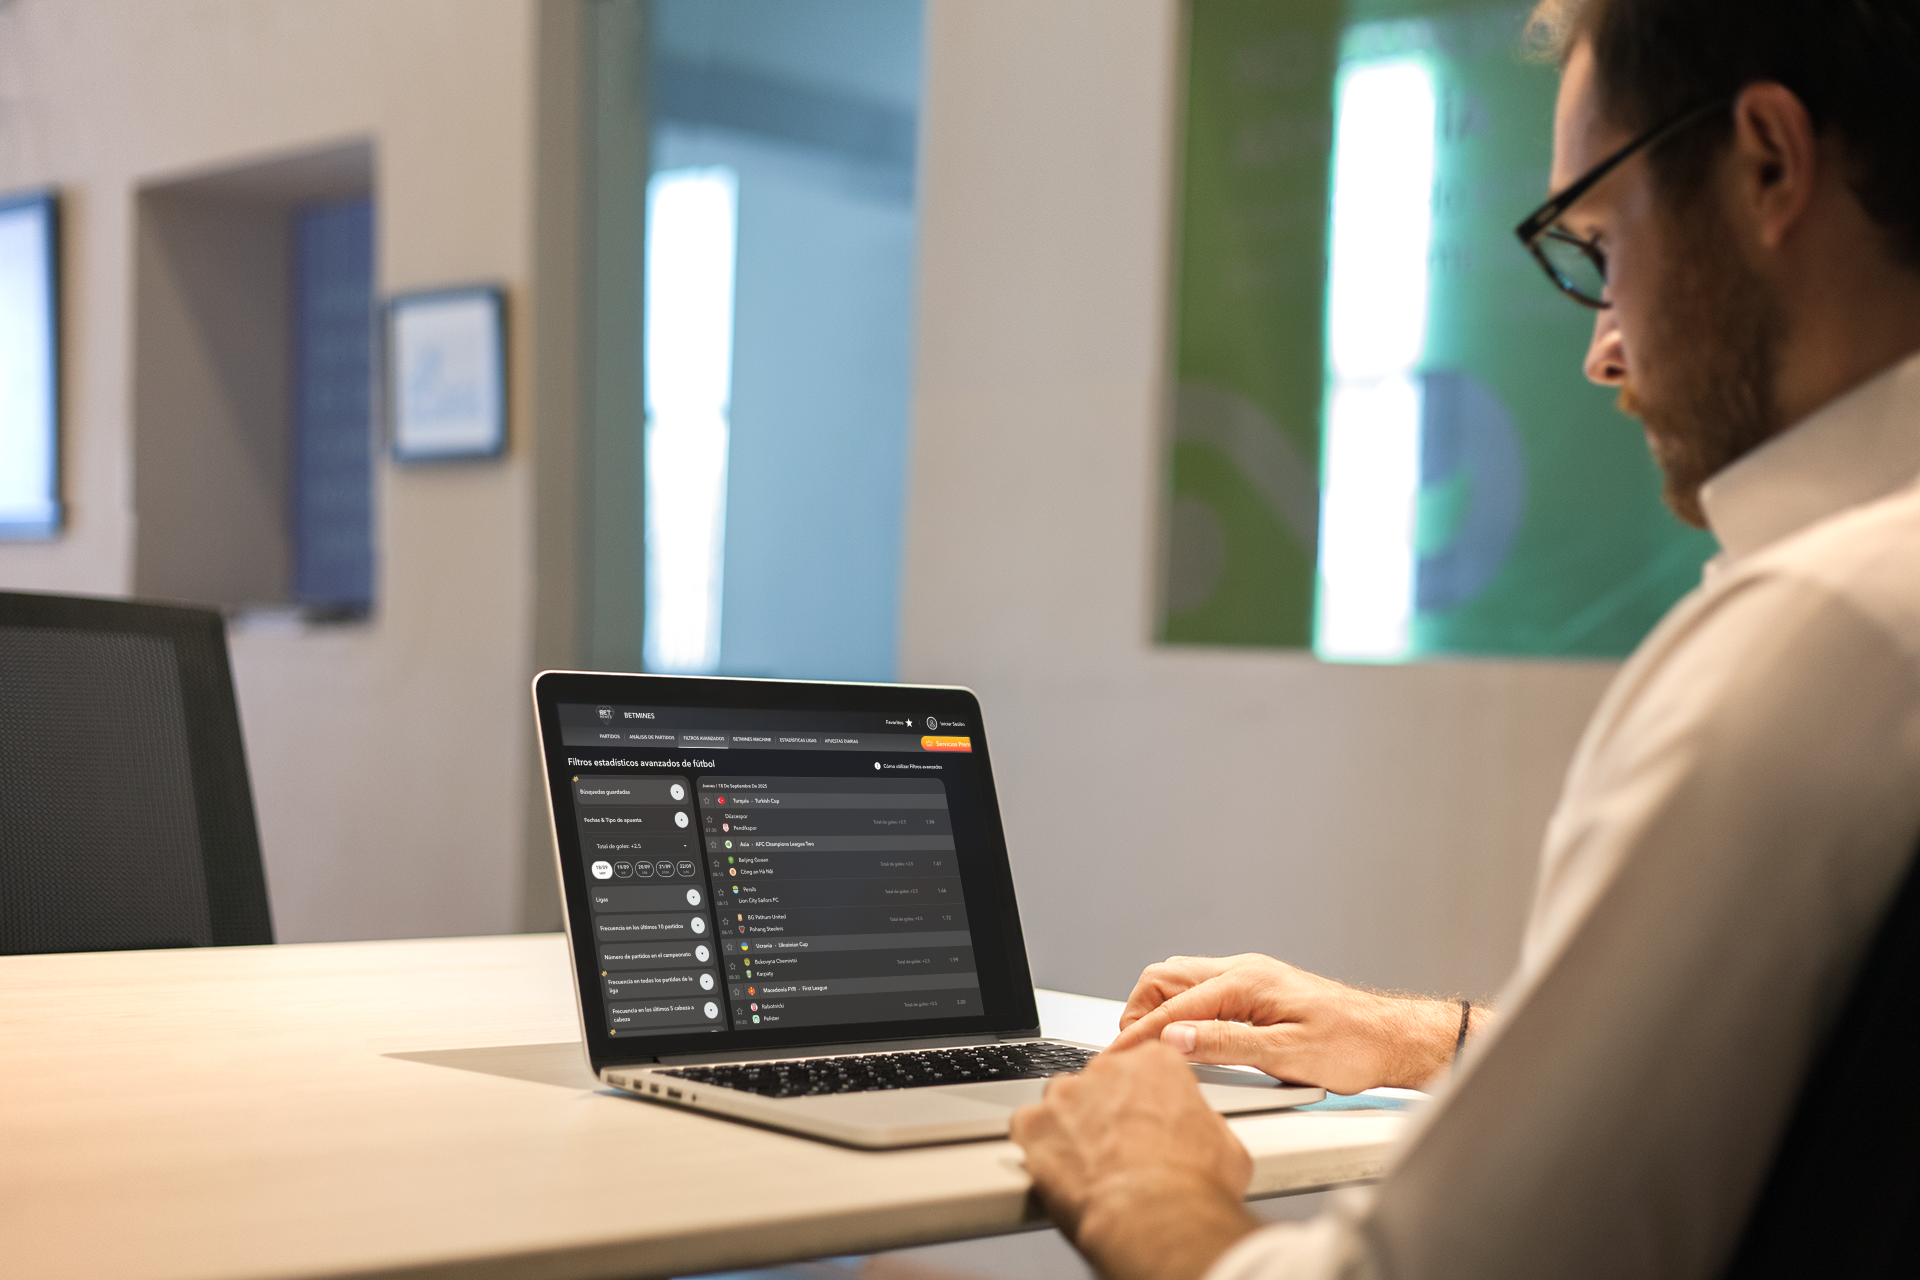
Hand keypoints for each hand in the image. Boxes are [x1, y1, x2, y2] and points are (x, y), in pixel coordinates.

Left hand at [1011, 1043, 1258, 1279]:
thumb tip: (1201, 1134)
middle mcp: (1107, 1070)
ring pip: (1061, 1102)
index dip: (1142, 1098)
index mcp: (1155, 1064)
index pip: (1142, 1066)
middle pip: (1099, 1082)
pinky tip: (1059, 1169)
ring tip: (1089, 1163)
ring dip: (1070, 1126)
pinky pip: (1027, 1126)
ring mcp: (1067, 1094)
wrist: (1156, 1219)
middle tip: (1118, 1147)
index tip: (1144, 1119)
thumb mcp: (1226, 1145)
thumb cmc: (1191, 1185)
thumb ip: (1203, 1124)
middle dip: (1105, 1110)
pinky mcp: (1034, 1124)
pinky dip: (1038, 1146)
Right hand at [1108, 953, 1471, 1093]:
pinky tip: (1184, 1036)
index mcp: (1245, 982)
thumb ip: (1226, 1045)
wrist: (1390, 1039)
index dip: (1137, 1035)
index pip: (1171, 1006)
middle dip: (1137, 1013)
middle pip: (1164, 978)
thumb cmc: (1352, 1046)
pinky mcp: (1256, 991)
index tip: (1114, 1060)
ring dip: (1157, 1009)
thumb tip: (1174, 1038)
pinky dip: (1179, 1009)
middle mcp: (1242, 971)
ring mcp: (1249, 977)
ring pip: (1180, 980)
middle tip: (1128, 1052)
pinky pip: (1202, 990)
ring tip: (1150, 1047)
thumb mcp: (1286, 1055)